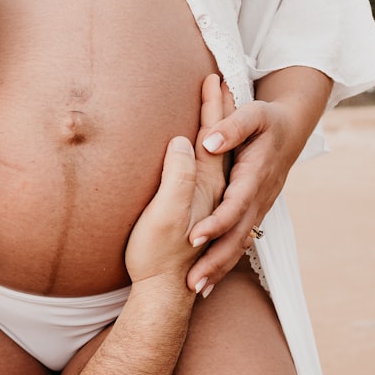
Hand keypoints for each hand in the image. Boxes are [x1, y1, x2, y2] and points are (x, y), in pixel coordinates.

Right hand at [126, 75, 225, 286]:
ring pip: (218, 161)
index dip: (210, 107)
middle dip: (219, 112)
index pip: (209, 137)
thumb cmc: (155, 255)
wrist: (162, 297)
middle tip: (220, 82)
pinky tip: (207, 160)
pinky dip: (212, 159)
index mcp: (204, 187)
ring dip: (216, 132)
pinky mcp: (196, 216)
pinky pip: (211, 177)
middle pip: (218, 144)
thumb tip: (186, 141)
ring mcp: (205, 205)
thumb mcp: (164, 213)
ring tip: (218, 108)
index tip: (211, 77)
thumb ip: (178, 176)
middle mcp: (211, 192)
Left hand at [185, 66, 331, 293]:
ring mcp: (260, 207)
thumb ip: (231, 127)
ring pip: (240, 243)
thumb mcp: (254, 114)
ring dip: (220, 267)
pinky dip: (226, 260)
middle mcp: (259, 197)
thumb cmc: (269, 119)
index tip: (193, 238)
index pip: (235, 205)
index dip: (216, 222)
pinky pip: (241, 240)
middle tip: (192, 283)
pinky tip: (210, 279)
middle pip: (238, 235)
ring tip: (196, 290)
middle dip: (216, 260)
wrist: (293, 128)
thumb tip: (208, 142)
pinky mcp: (255, 211)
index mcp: (256, 175)